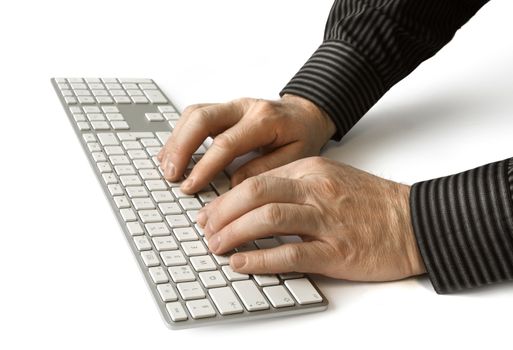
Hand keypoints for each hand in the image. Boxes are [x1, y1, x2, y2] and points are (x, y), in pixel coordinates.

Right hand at [157, 94, 335, 193]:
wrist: (307, 113)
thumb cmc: (303, 135)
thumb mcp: (296, 157)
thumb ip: (264, 169)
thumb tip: (233, 184)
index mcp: (264, 119)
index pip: (225, 142)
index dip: (204, 166)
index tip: (191, 186)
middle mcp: (244, 107)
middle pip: (201, 118)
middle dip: (180, 147)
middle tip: (171, 174)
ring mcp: (231, 105)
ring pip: (194, 113)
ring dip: (176, 140)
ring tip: (167, 166)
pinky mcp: (224, 109)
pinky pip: (195, 115)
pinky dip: (180, 134)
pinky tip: (173, 153)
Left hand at [197, 157, 425, 281]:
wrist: (414, 221)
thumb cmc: (370, 202)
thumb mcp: (330, 179)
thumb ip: (294, 186)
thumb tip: (253, 202)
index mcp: (311, 170)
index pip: (256, 179)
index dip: (226, 198)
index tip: (210, 213)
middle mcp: (315, 189)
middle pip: (254, 193)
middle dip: (222, 212)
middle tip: (206, 229)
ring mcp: (326, 220)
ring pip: (267, 219)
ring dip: (234, 233)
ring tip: (217, 246)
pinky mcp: (337, 251)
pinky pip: (290, 253)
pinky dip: (260, 259)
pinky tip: (242, 263)